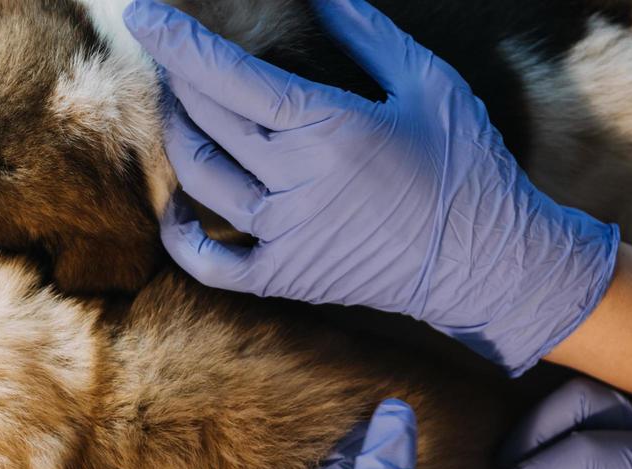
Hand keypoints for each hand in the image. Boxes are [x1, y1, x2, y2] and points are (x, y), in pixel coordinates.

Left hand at [124, 0, 618, 376]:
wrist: (487, 263)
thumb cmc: (467, 165)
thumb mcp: (428, 83)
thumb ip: (367, 32)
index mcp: (329, 129)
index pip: (229, 77)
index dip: (179, 42)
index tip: (144, 14)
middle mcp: (297, 183)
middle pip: (207, 119)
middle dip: (178, 77)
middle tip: (173, 53)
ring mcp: (285, 236)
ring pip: (200, 178)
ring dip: (179, 135)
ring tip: (181, 107)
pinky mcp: (285, 278)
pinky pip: (208, 263)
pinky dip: (180, 234)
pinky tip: (178, 205)